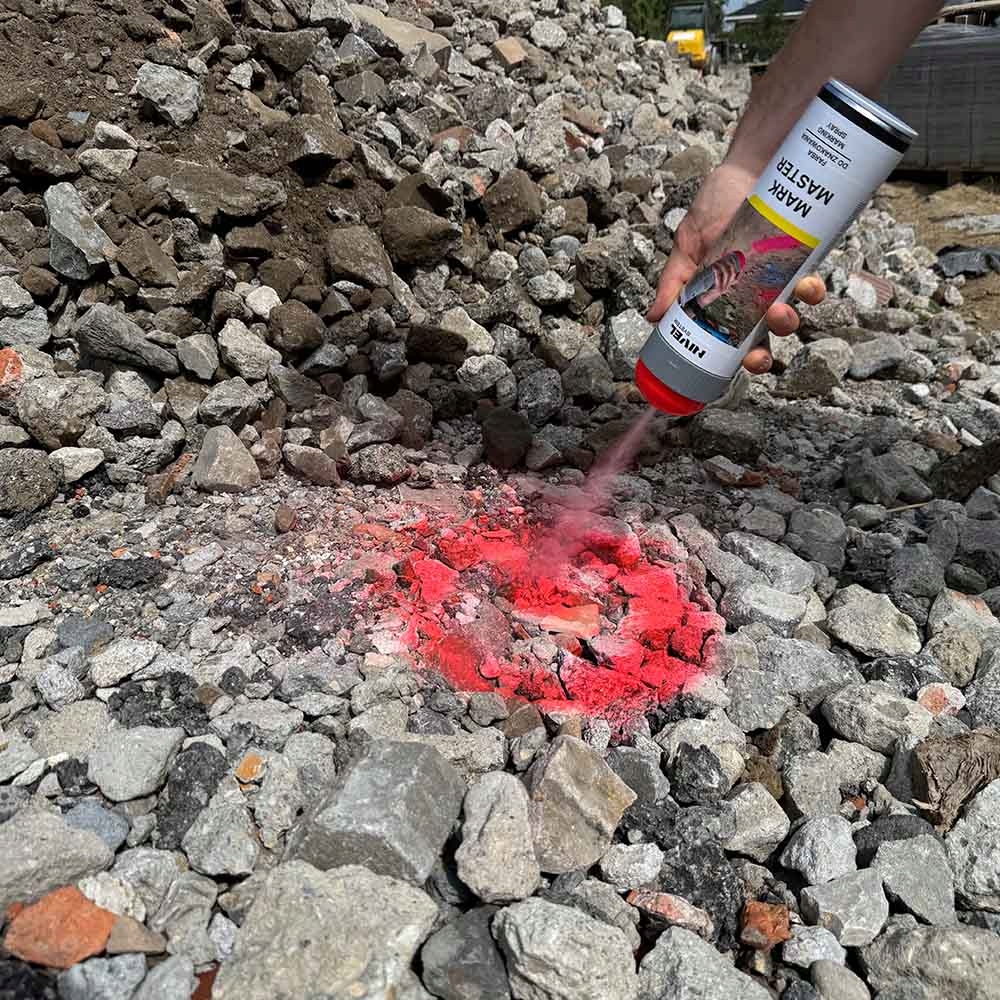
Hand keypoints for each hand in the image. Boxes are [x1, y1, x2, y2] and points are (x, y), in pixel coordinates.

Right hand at [647, 162, 826, 373]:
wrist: (749, 165)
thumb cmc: (716, 204)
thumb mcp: (687, 246)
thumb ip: (673, 282)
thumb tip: (653, 317)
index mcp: (728, 298)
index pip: (736, 339)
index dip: (740, 360)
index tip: (736, 369)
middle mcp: (758, 293)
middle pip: (765, 338)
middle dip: (764, 354)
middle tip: (759, 356)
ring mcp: (783, 277)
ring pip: (792, 314)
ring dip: (787, 322)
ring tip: (779, 311)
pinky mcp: (805, 257)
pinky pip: (813, 282)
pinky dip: (811, 290)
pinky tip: (805, 285)